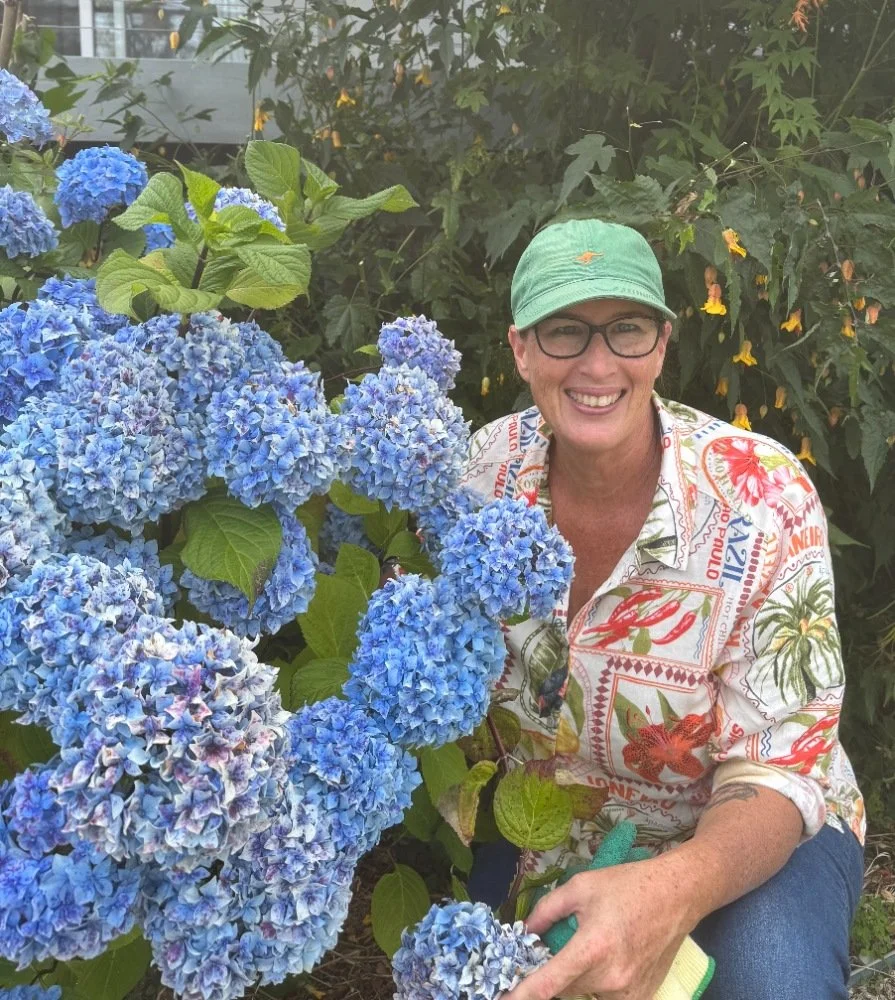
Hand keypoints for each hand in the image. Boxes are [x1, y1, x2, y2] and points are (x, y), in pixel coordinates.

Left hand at [502, 857, 693, 999]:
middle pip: (564, 991)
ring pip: (585, 995)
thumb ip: (547, 910)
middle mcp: (610, 979)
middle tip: (552, 952)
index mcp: (592, 949)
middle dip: (551, 977)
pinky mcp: (642, 998)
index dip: (521, 996)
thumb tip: (526, 930)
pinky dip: (597, 983)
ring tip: (590, 947)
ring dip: (576, 979)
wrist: (677, 894)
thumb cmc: (627, 886)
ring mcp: (629, 993)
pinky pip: (606, 996)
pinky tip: (606, 958)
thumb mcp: (581, 886)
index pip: (548, 985)